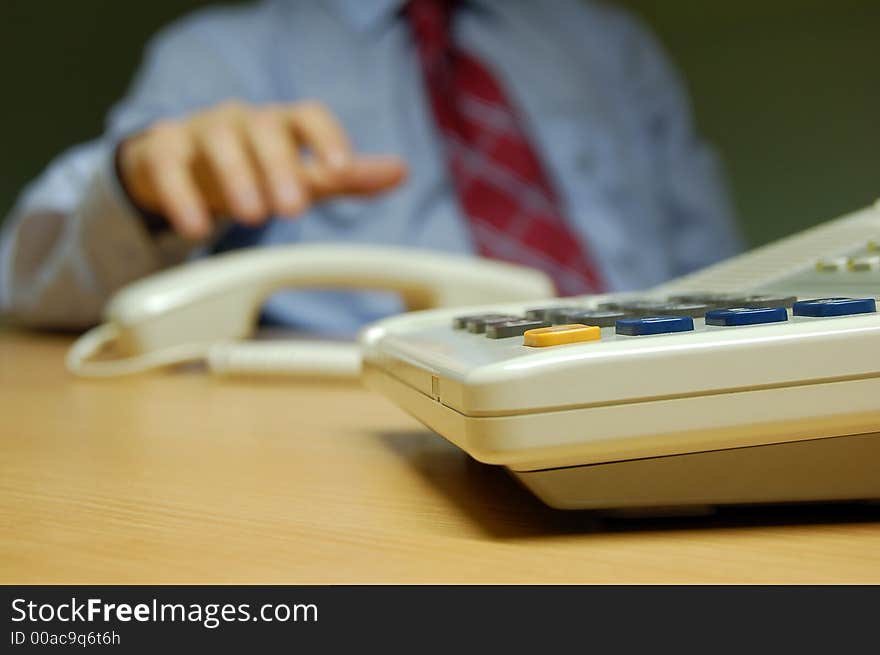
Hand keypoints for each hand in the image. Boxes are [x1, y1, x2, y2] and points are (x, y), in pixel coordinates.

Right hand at [117, 100, 407, 237]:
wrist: (182, 167)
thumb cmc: (252, 169)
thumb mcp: (301, 175)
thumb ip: (345, 177)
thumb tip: (401, 171)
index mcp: (281, 124)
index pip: (308, 116)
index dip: (326, 138)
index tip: (340, 170)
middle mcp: (243, 121)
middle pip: (264, 128)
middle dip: (281, 166)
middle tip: (293, 207)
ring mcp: (200, 131)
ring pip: (217, 140)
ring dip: (237, 176)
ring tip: (253, 215)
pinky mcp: (161, 152)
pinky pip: (167, 167)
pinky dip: (180, 196)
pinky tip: (196, 228)